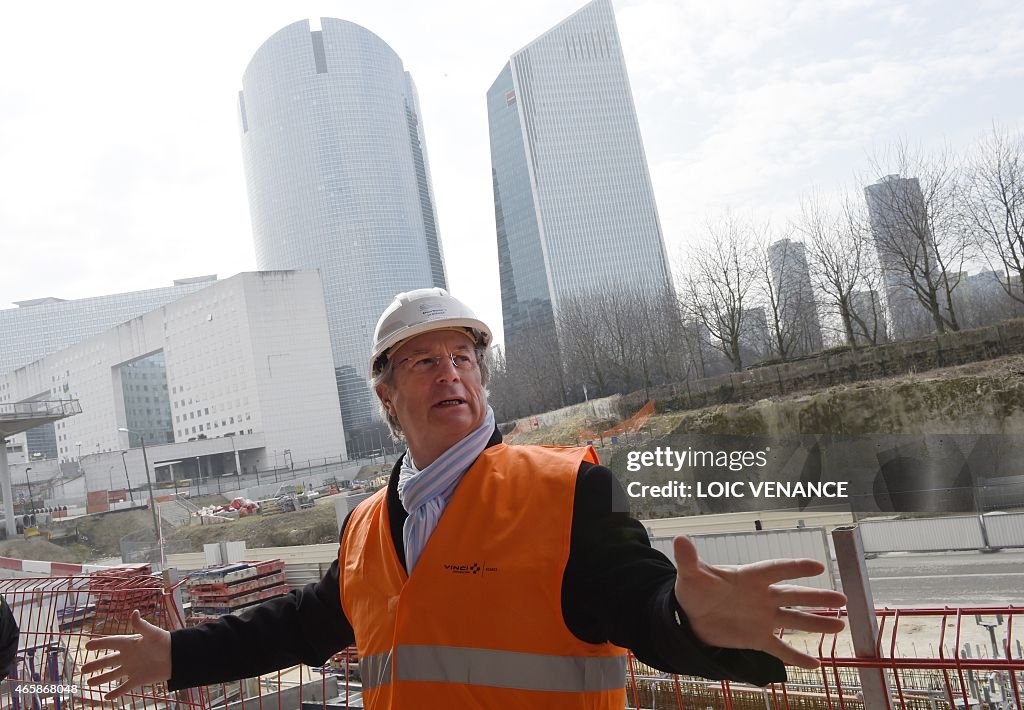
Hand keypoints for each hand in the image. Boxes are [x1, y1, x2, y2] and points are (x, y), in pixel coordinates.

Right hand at [83, 610, 171, 699]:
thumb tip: (134, 613)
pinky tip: (106, 697)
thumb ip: (141, 625)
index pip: (111, 643)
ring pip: (113, 674)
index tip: (87, 645)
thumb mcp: (152, 633)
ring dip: (101, 678)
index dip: (99, 644)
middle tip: (82, 669)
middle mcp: (129, 656)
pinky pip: (124, 687)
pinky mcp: (138, 679)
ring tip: (88, 682)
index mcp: (130, 643)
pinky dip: (115, 693)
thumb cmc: (165, 642)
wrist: (176, 657)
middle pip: (108, 661)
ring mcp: (132, 668)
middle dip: (95, 664)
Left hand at [672, 535, 846, 668]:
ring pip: (794, 620)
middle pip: (794, 595)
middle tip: (843, 600)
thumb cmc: (693, 589)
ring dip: (816, 623)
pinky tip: (816, 664)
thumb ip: (689, 559)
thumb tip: (680, 539)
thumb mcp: (690, 575)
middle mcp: (761, 596)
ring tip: (841, 625)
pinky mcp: (757, 638)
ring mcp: (762, 617)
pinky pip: (780, 648)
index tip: (818, 566)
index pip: (775, 569)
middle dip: (818, 598)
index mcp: (749, 577)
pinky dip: (796, 657)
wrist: (688, 615)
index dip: (795, 567)